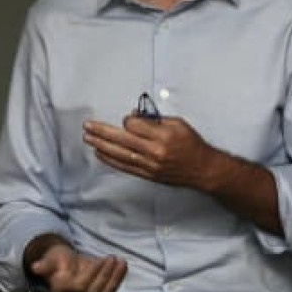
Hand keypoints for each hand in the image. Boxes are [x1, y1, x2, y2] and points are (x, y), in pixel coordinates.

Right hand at [27, 239, 127, 291]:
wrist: (64, 268)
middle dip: (105, 275)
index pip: (80, 286)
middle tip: (113, 258)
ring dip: (115, 279)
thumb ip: (45, 264)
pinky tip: (123, 268)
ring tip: (122, 262)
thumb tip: (36, 267)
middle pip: (93, 291)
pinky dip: (117, 281)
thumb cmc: (58, 261)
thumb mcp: (50, 259)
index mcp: (61, 291)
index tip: (101, 259)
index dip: (92, 274)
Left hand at [83, 113, 226, 188]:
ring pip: (119, 154)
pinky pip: (124, 167)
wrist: (203, 169)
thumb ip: (155, 120)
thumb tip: (134, 117)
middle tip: (88, 126)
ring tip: (88, 138)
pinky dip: (110, 160)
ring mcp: (150, 165)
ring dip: (101, 146)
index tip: (128, 119)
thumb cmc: (192, 144)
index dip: (128, 120)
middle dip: (102, 132)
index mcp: (163, 136)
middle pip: (122, 140)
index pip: (134, 126)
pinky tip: (100, 153)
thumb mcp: (178, 124)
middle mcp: (155, 151)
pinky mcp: (148, 175)